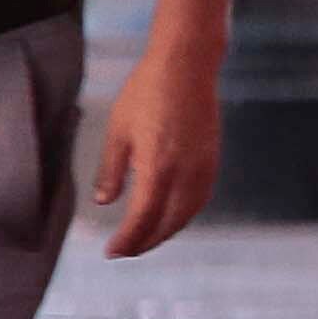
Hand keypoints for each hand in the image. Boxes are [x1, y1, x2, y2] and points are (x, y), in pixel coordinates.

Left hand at [96, 37, 224, 257]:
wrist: (186, 66)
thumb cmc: (147, 93)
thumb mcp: (118, 131)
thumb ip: (111, 171)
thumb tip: (105, 202)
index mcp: (158, 167)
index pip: (143, 218)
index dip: (127, 240)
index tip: (111, 252)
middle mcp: (186, 173)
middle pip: (168, 223)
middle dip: (146, 242)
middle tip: (124, 251)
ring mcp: (204, 167)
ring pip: (187, 214)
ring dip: (166, 231)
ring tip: (145, 239)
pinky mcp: (212, 160)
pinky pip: (199, 199)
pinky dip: (183, 215)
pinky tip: (169, 215)